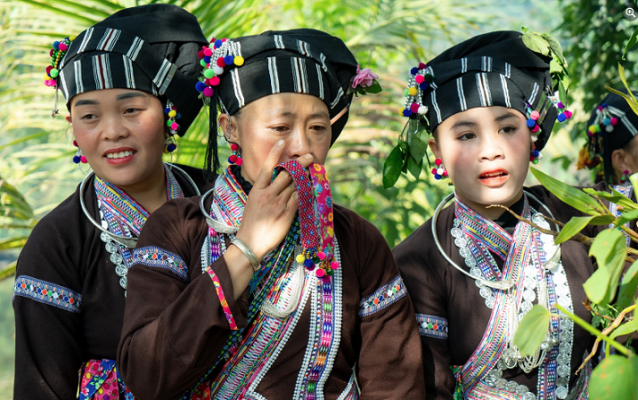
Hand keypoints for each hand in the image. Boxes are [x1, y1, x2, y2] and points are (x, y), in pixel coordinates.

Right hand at [235, 140, 313, 259]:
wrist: (250, 243)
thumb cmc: (251, 224)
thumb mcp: (252, 203)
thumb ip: (264, 191)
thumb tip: (278, 181)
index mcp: (257, 190)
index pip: (267, 167)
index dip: (275, 153)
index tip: (283, 142)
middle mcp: (267, 194)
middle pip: (286, 174)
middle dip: (300, 164)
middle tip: (310, 157)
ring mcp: (278, 204)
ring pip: (295, 185)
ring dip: (305, 178)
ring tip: (312, 172)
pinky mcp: (287, 214)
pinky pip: (299, 199)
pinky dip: (305, 193)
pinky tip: (310, 189)